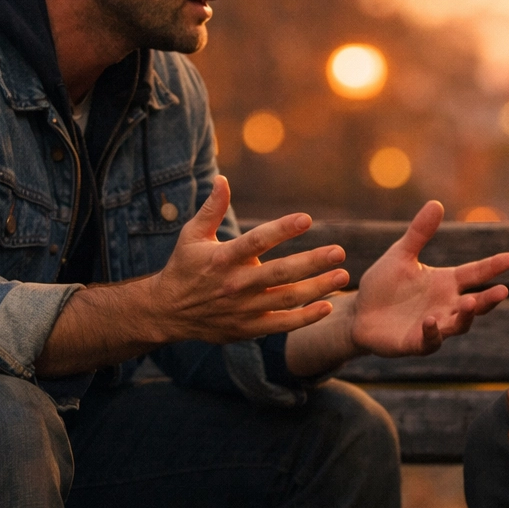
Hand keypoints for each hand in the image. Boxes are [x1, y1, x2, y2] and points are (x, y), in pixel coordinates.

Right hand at [145, 175, 349, 344]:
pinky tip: (327, 305)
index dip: (282, 230)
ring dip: (317, 288)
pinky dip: (305, 318)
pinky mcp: (247, 328)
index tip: (306, 219)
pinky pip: (281, 324)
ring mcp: (243, 309)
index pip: (256, 241)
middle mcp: (235, 284)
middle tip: (339, 252)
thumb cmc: (184, 267)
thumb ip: (211, 209)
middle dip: (311, 262)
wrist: (166, 312)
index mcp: (222, 258)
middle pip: (279, 273)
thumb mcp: (192, 235)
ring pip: (286, 299)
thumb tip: (223, 179)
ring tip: (342, 276)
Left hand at [283, 200, 508, 375]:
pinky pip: (430, 341)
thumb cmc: (383, 285)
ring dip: (466, 316)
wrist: (359, 313)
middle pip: (475, 304)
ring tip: (470, 303)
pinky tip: (431, 321)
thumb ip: (419, 233)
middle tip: (503, 291)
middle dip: (489, 299)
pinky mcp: (416, 343)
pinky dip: (433, 333)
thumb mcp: (401, 255)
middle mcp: (445, 305)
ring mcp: (434, 326)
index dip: (493, 267)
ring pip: (458, 325)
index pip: (475, 274)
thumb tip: (436, 203)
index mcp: (446, 283)